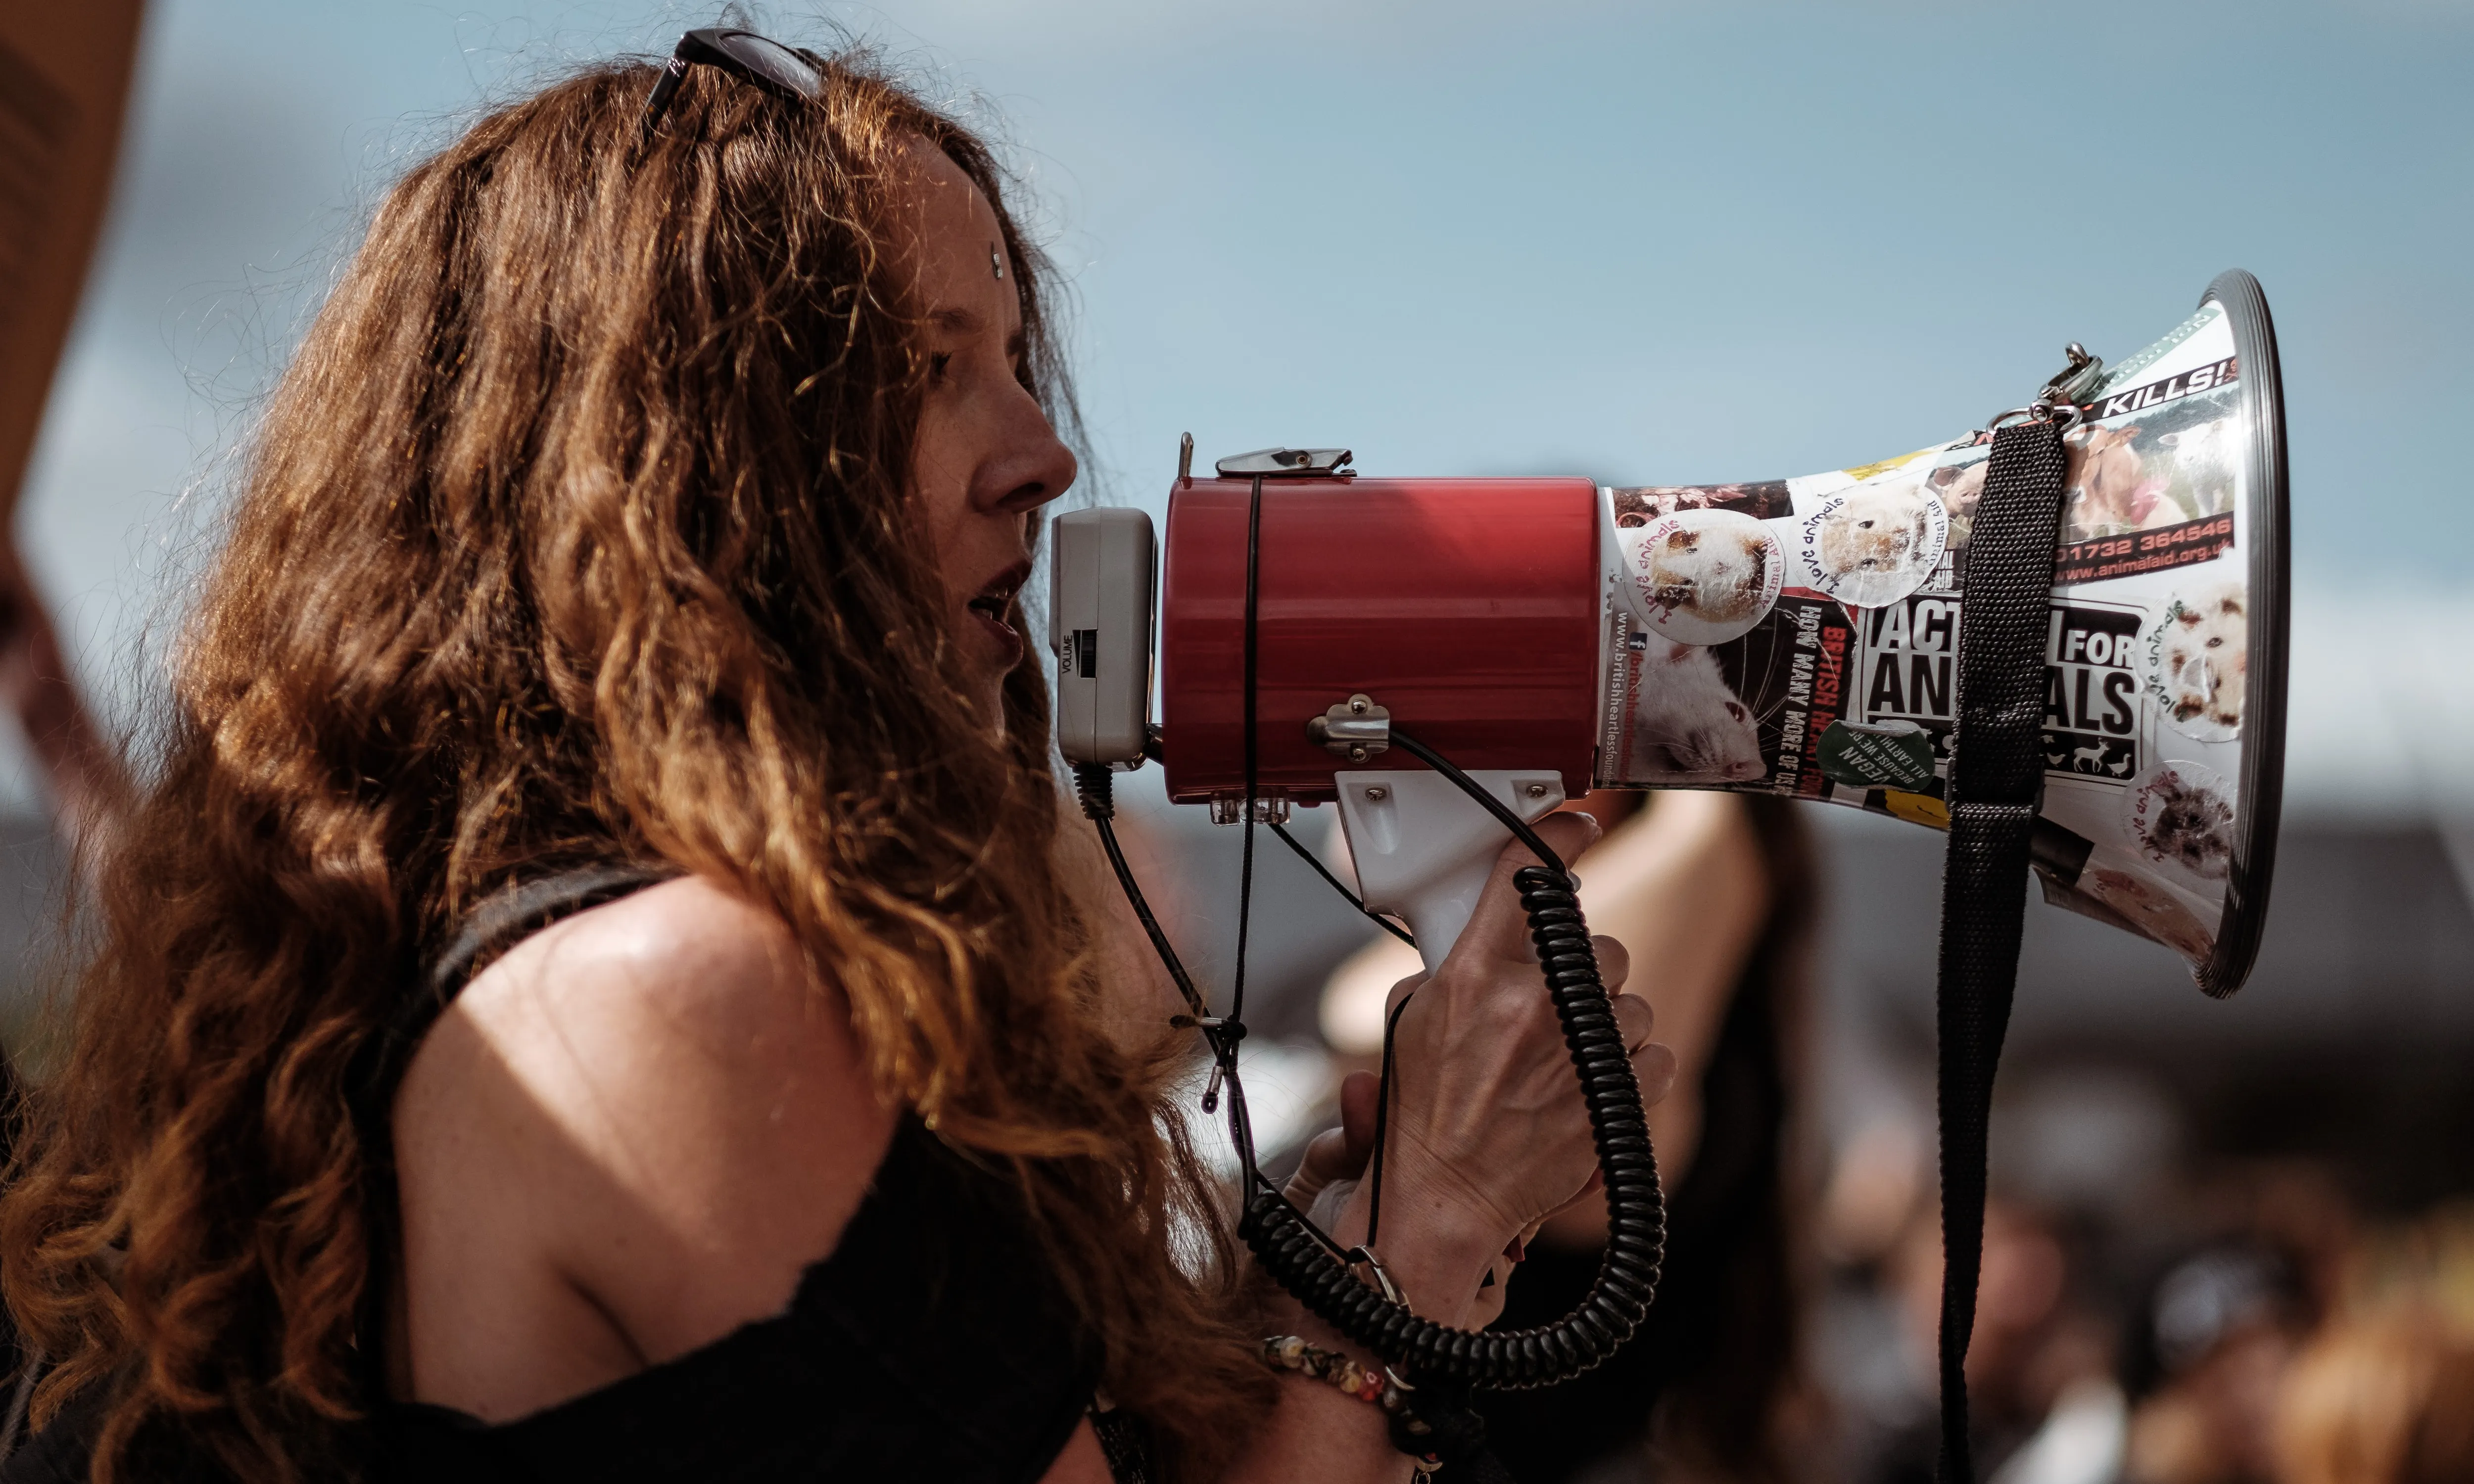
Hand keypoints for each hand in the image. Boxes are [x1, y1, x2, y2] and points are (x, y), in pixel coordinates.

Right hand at [1313, 813, 1676, 1321]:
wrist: (1444, 1199)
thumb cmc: (1422, 1116)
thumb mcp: (1414, 1019)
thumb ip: (1455, 963)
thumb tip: (1492, 929)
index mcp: (1475, 975)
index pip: (1527, 874)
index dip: (1559, 835)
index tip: (1575, 824)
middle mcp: (1532, 1005)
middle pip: (1596, 941)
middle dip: (1579, 965)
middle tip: (1548, 998)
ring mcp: (1578, 1052)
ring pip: (1629, 999)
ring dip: (1604, 1021)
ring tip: (1564, 1053)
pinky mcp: (1613, 1098)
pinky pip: (1653, 1054)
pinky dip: (1631, 1068)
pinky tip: (1593, 1082)